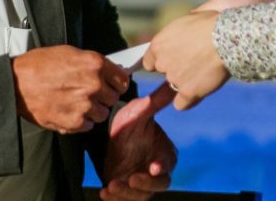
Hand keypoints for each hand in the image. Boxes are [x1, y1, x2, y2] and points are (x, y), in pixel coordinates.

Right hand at [11, 45, 129, 133]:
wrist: (15, 83)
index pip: (122, 80)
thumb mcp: (70, 53)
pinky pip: (88, 125)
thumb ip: (93, 63)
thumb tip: (111, 72)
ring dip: (93, 110)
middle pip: (113, 98)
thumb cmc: (40, 65)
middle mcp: (93, 85)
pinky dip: (81, 121)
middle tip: (88, 94)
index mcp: (95, 64)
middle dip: (103, 97)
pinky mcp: (73, 122)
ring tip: (77, 103)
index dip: (116, 83)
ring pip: (102, 114)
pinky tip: (69, 111)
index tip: (110, 85)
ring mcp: (84, 105)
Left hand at [100, 82, 177, 200]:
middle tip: (130, 179)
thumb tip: (171, 86)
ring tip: (111, 186)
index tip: (153, 167)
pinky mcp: (126, 191)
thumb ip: (154, 103)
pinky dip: (115, 200)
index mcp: (164, 154)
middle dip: (144, 185)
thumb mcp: (139, 112)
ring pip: (139, 196)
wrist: (110, 136)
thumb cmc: (130, 123)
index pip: (167, 164)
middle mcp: (155, 172)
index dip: (162, 167)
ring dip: (126, 194)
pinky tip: (104, 192)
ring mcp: (141, 183)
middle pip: (157, 186)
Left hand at [143, 11, 228, 109]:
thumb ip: (179, 32)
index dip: (163, 60)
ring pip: (174, 87)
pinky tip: (199, 90)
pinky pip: (181, 104)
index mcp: (158, 44)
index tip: (173, 58)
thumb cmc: (212, 23)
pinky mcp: (188, 92)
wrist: (228, 37)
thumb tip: (183, 32)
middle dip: (176, 68)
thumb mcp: (189, 19)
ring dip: (185, 82)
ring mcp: (174, 79)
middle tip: (194, 61)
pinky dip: (189, 100)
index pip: (149, 61)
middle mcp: (162, 63)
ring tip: (204, 71)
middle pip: (164, 72)